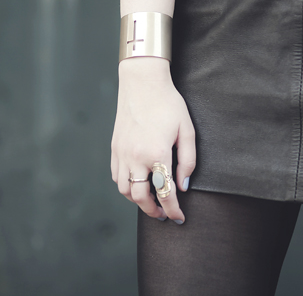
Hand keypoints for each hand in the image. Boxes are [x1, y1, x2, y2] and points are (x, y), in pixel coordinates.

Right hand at [111, 57, 195, 223]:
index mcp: (157, 154)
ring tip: (151, 201)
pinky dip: (126, 187)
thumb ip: (187, 161)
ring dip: (138, 201)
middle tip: (163, 215)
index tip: (179, 218)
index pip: (165, 193)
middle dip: (153, 210)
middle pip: (141, 197)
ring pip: (125, 190)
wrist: (142, 83)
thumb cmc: (168, 104)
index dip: (173, 210)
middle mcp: (136, 157)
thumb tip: (183, 186)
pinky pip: (116, 177)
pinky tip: (137, 184)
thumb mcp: (187, 130)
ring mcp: (122, 154)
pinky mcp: (114, 148)